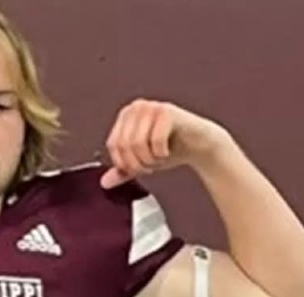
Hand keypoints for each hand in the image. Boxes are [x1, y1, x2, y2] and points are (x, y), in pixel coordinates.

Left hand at [100, 99, 230, 188]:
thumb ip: (123, 170)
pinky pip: (155, 139)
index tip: (137, 169)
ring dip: (149, 159)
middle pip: (124, 144)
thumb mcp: (142, 161)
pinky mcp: (167, 111)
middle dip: (137, 163)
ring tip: (158, 159)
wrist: (199, 145)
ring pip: (137, 142)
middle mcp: (136, 108)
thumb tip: (104, 182)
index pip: (113, 144)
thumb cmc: (171, 148)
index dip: (124, 163)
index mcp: (126, 116)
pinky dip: (161, 152)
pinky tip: (166, 152)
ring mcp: (152, 107)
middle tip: (150, 167)